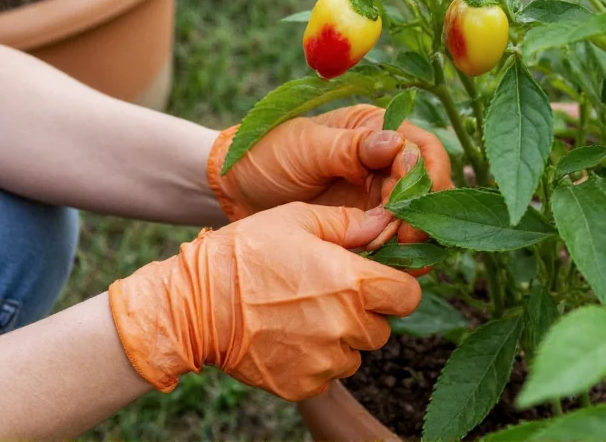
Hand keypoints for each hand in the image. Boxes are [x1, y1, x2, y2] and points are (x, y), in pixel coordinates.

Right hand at [109, 202, 420, 400]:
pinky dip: (318, 359)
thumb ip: (350, 224)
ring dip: (343, 336)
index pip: (408, 294)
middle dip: (366, 310)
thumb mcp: (298, 219)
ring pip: (358, 352)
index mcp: (352, 282)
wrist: (197, 306)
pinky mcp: (304, 385)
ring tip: (305, 313)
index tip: (378, 278)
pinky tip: (290, 335)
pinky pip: (329, 373)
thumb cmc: (247, 253)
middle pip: (384, 326)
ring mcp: (325, 360)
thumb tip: (385, 223)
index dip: (397, 284)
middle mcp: (345, 326)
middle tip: (331, 292)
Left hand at [207, 104, 452, 242]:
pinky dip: (399, 255)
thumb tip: (395, 144)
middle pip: (429, 188)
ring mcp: (379, 196)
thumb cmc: (266, 156)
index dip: (421, 178)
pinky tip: (391, 267)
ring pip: (420, 218)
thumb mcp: (305, 147)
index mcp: (376, 129)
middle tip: (407, 240)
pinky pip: (397, 241)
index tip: (402, 203)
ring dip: (416, 239)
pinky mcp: (368, 227)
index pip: (421, 151)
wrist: (235, 191)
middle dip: (423, 215)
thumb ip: (350, 148)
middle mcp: (386, 162)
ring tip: (401, 259)